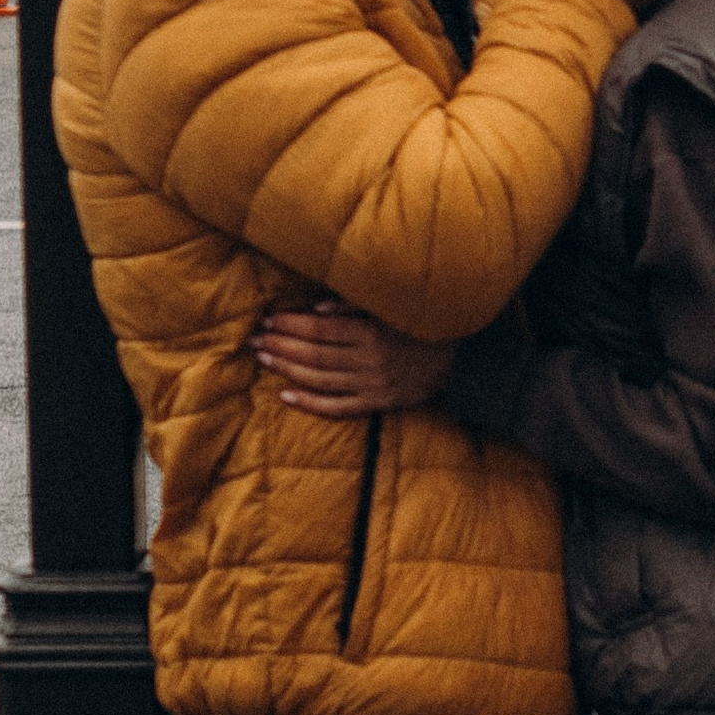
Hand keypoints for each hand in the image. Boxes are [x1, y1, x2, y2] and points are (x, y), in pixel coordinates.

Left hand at [255, 299, 451, 418]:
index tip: (268, 320)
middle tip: (254, 340)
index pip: (320, 330)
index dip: (291, 325)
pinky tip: (286, 395)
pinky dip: (310, 403)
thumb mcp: (393, 308)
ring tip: (264, 359)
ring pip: (321, 379)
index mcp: (373, 332)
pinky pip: (338, 408)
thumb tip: (318, 309)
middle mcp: (370, 360)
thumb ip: (356, 306)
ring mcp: (373, 385)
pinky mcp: (378, 404)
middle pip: (315, 354)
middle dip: (281, 345)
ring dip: (288, 369)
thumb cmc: (422, 326)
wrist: (460, 360)